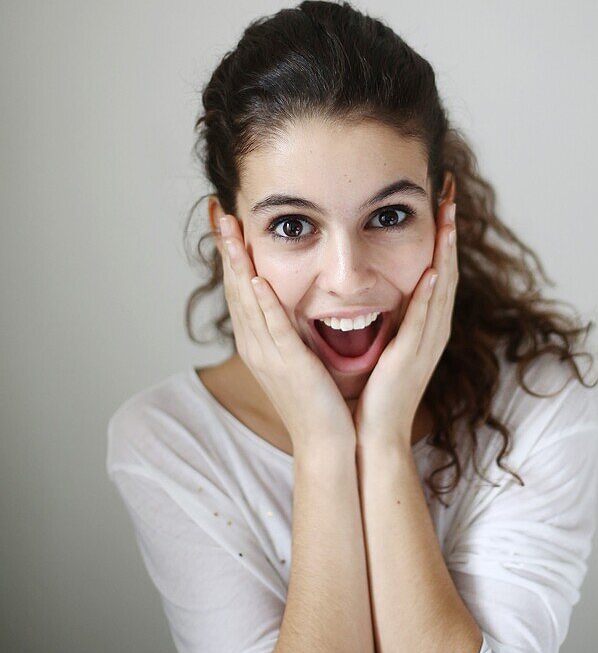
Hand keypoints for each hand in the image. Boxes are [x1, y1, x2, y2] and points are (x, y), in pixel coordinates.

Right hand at [217, 215, 356, 454]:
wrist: (326, 441)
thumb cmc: (319, 399)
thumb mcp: (300, 355)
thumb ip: (293, 328)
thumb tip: (294, 301)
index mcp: (258, 341)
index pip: (240, 288)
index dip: (230, 253)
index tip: (224, 220)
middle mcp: (255, 344)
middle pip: (235, 287)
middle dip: (226, 247)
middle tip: (216, 210)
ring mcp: (268, 354)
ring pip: (247, 300)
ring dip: (238, 263)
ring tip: (229, 230)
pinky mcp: (288, 363)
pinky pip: (272, 326)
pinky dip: (262, 301)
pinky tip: (257, 277)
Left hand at [352, 185, 458, 452]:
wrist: (371, 436)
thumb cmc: (371, 395)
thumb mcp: (381, 347)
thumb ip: (384, 321)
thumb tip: (370, 294)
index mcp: (423, 328)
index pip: (436, 272)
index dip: (441, 237)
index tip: (440, 204)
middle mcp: (432, 330)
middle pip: (447, 270)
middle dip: (450, 231)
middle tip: (451, 193)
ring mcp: (426, 342)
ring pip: (442, 285)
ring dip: (447, 249)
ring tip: (449, 214)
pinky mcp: (413, 354)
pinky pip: (425, 315)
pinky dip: (432, 288)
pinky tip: (434, 266)